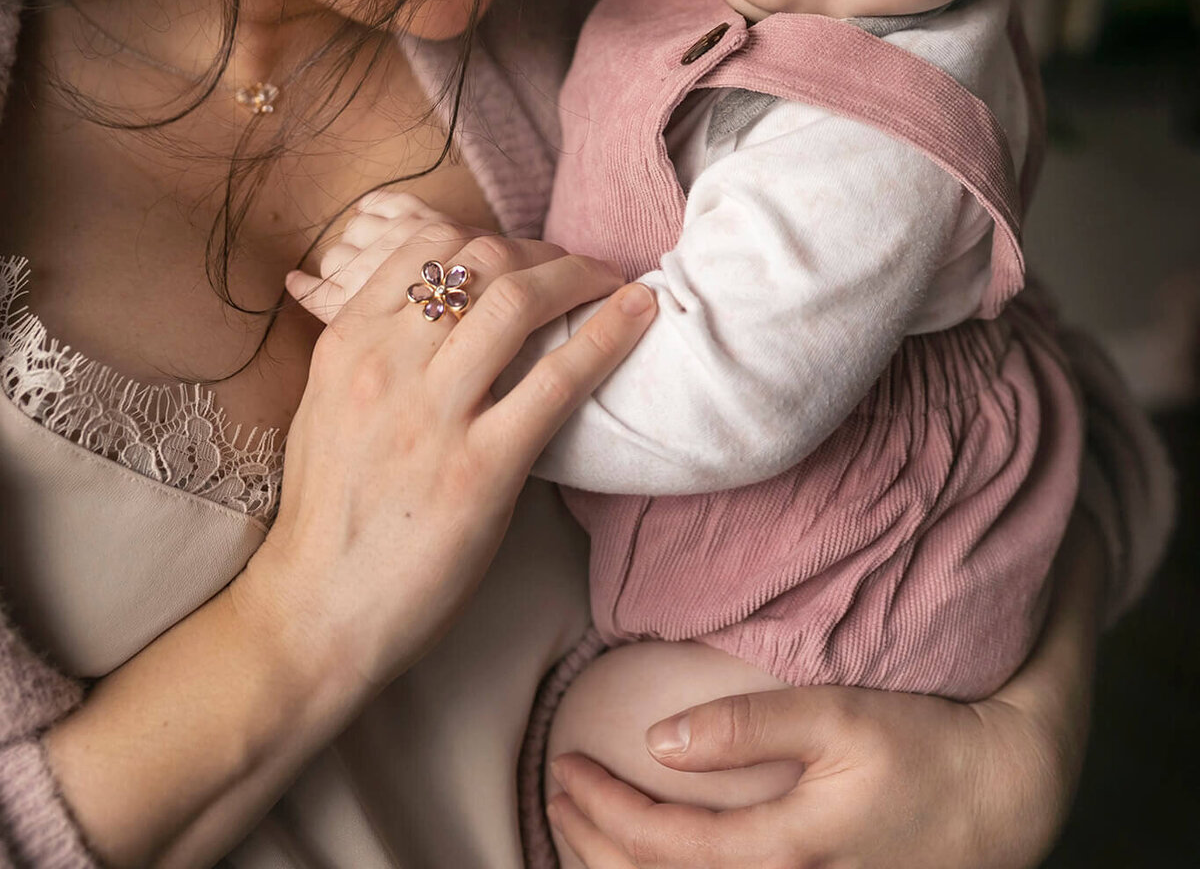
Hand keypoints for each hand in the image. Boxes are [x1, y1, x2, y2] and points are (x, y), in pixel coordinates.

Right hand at [240, 213, 656, 701]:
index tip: (527, 257)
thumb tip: (428, 303)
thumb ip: (372, 346)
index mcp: (347, 340)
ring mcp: (433, 415)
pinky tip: (639, 315)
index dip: (491, 236)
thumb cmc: (329, 513)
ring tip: (615, 285)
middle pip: (480, 259)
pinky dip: (608, 336)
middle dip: (543, 253)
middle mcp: (386, 363)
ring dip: (580, 278)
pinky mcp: (480, 470)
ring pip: (517, 301)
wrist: (313, 613)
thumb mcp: (326, 403)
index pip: (428, 242)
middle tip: (580, 272)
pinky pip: (557, 381)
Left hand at [546, 516, 1104, 868]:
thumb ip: (748, 726)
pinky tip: (649, 856)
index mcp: (784, 852)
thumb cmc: (923, 746)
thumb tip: (659, 739)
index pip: (664, 847)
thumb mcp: (837, 715)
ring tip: (581, 827)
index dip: (604, 811)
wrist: (1006, 794)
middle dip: (594, 847)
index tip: (565, 766)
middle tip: (556, 795)